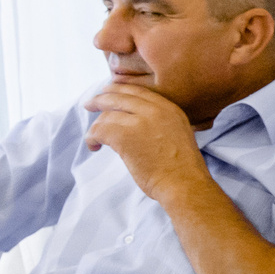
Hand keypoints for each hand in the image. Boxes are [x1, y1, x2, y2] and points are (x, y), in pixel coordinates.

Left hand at [84, 81, 205, 200]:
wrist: (185, 183)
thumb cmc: (182, 168)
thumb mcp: (179, 134)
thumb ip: (161, 122)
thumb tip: (135, 122)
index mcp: (170, 109)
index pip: (138, 91)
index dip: (119, 90)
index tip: (107, 92)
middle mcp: (156, 110)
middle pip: (120, 96)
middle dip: (100, 99)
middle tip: (89, 104)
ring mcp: (140, 122)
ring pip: (107, 115)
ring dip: (96, 126)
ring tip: (93, 137)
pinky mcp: (125, 136)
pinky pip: (99, 130)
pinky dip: (91, 138)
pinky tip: (94, 146)